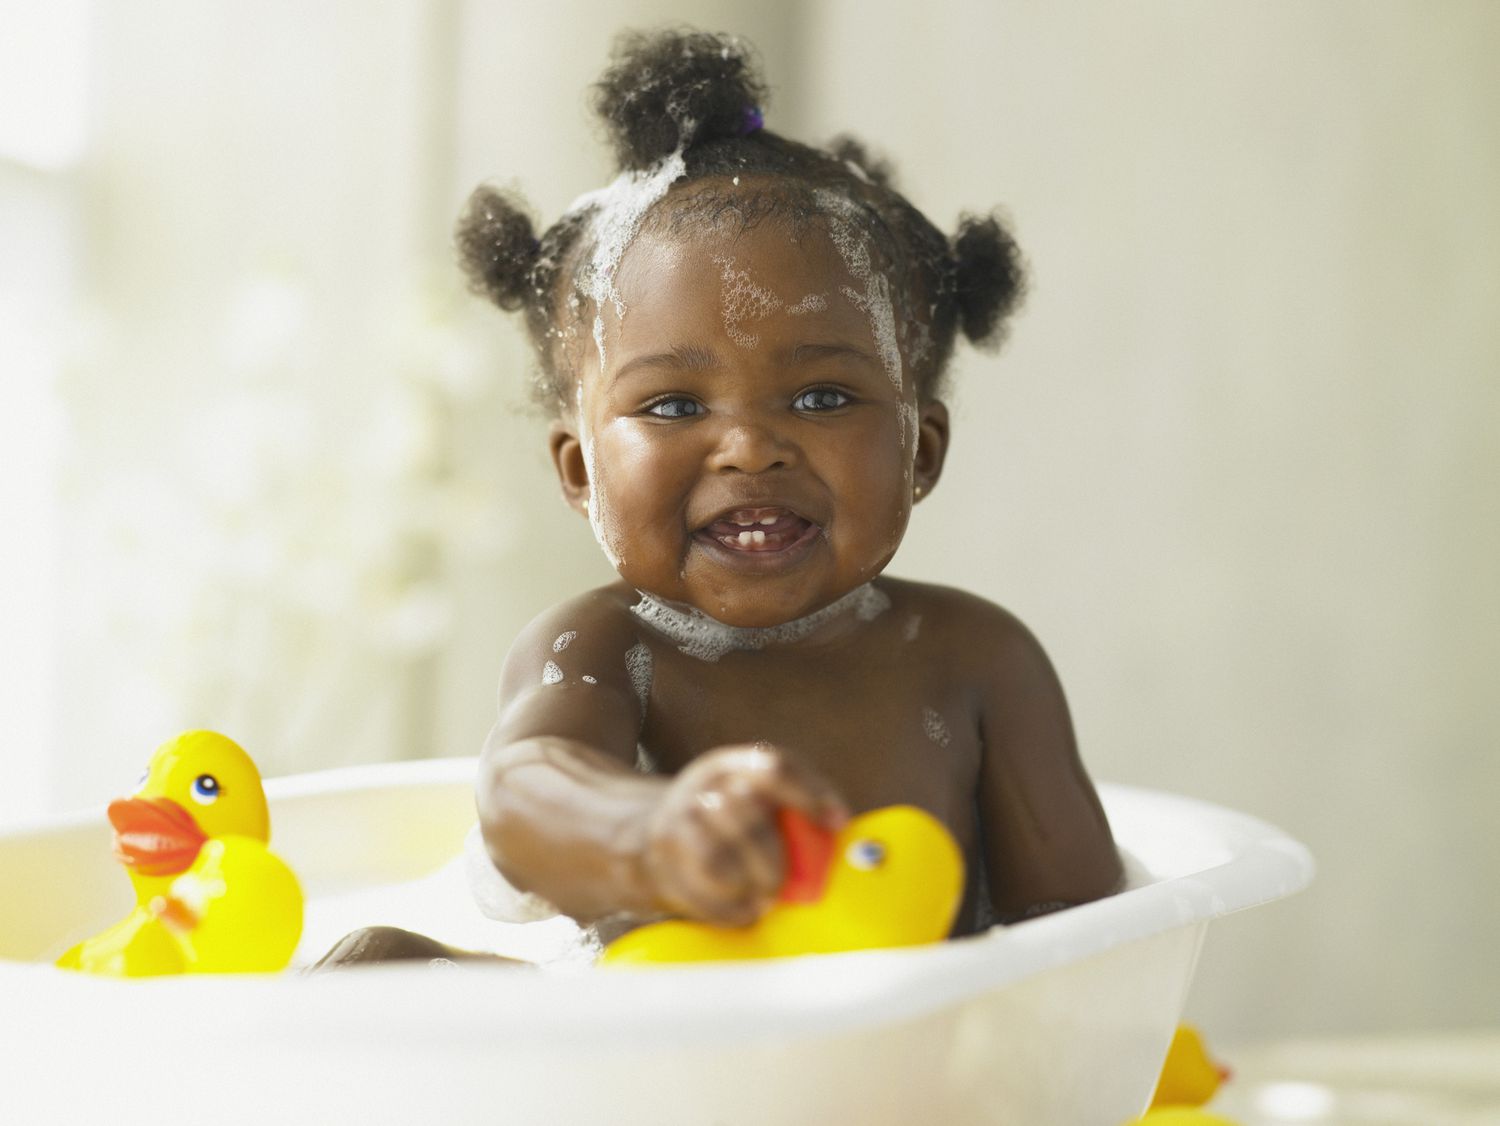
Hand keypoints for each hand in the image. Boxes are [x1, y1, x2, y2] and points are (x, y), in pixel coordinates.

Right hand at [636, 744, 847, 926]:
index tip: (838, 823)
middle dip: (773, 860)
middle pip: (748, 816)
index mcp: (732, 766)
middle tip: (783, 886)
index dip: (811, 793)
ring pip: (719, 857)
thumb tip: (843, 839)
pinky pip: (700, 890)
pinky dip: (728, 910)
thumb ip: (789, 812)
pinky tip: (743, 912)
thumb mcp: (748, 799)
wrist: (644, 833)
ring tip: (763, 899)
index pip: (775, 766)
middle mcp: (703, 786)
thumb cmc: (723, 823)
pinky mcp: (660, 859)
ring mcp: (677, 820)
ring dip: (749, 885)